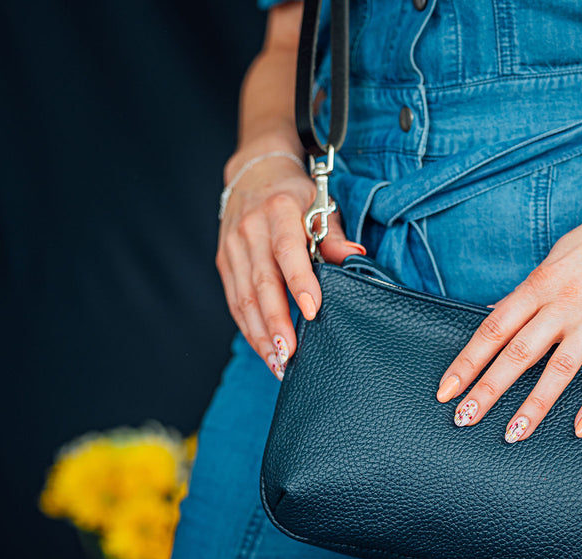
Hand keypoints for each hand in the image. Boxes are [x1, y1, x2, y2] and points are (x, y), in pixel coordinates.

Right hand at [216, 147, 365, 380]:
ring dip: (260, 334)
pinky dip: (249, 328)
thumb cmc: (297, 195)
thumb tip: (357, 257)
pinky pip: (235, 301)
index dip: (299, 281)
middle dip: (275, 322)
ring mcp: (233, 247)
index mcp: (279, 210)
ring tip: (278, 363)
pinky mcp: (224, 262)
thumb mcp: (321, 204)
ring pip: (243, 297)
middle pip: (261, 282)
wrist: (255, 172)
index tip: (311, 310)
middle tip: (290, 354)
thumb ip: (334, 236)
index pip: (288, 250)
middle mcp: (250, 229)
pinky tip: (264, 349)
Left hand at [434, 202, 581, 440]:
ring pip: (559, 369)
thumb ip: (529, 289)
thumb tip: (496, 312)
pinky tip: (580, 427)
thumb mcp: (558, 254)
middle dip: (488, 389)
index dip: (467, 361)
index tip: (447, 388)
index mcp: (541, 282)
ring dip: (534, 405)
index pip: (494, 329)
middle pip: (518, 353)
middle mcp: (564, 301)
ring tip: (513, 433)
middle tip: (464, 418)